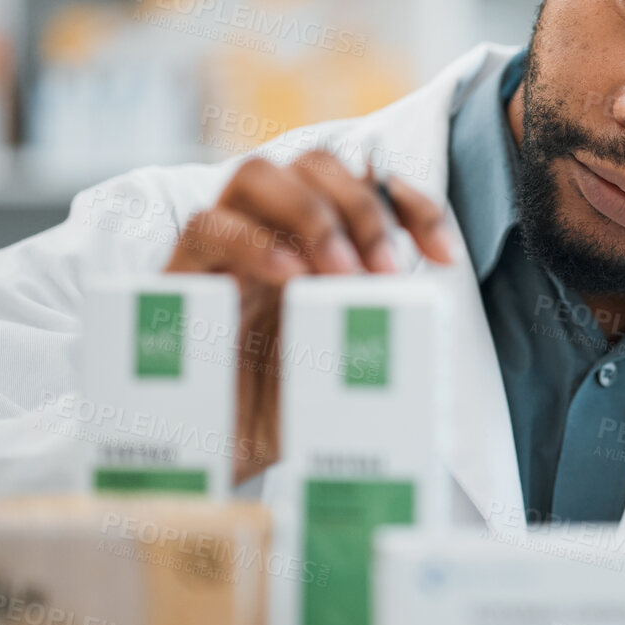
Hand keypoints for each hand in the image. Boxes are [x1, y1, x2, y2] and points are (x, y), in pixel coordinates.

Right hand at [165, 150, 454, 484]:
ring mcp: (223, 250)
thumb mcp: (349, 366)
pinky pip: (204, 227)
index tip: (446, 257)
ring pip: (255, 174)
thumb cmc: (283, 411)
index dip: (411, 205)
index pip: (366, 185)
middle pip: (313, 163)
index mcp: (317, 246)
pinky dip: (252, 242)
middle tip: (386, 270)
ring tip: (342, 273)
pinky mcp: (178, 278)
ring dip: (312, 214)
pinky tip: (290, 277)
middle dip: (362, 205)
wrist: (211, 461)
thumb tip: (424, 305)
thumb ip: (378, 325)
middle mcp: (271, 234)